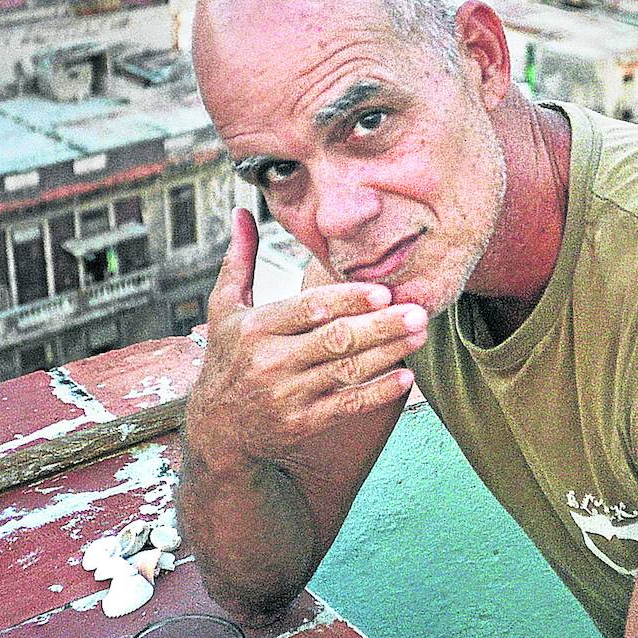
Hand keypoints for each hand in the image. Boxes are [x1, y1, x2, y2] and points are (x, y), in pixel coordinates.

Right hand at [185, 208, 425, 475]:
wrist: (217, 427)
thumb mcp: (223, 307)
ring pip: (347, 371)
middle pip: (335, 340)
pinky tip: (405, 378)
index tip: (381, 290)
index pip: (309, 309)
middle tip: (417, 310)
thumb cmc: (227, 355)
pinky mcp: (303, 423)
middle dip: (380, 326)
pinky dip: (377, 392)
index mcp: (256, 327)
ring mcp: (288, 395)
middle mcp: (271, 361)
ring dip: (388, 352)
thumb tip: (243, 210)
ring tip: (420, 334)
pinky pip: (347, 406)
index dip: (347, 300)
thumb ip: (239, 260)